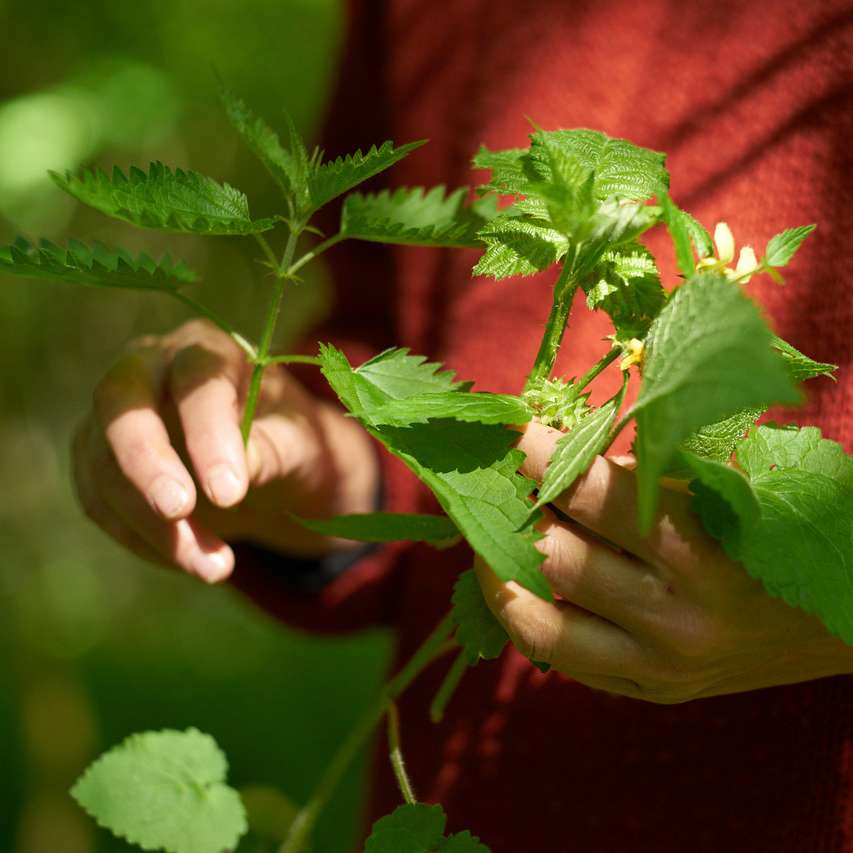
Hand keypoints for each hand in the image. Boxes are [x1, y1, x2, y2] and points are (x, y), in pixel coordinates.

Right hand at [73, 319, 378, 582]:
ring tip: (216, 568)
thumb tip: (230, 478)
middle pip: (122, 405)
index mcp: (210, 350)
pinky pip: (99, 502)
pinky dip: (140, 539)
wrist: (269, 465)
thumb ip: (272, 452)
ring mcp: (116, 413)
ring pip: (103, 464)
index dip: (207, 434)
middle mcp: (152, 367)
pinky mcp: (96, 456)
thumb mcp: (301, 445)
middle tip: (179, 511)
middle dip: (146, 464)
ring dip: (152, 525)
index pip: (197, 380)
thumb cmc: (290, 441)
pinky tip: (190, 559)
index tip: (229, 492)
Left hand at [475, 421, 852, 702]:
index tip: (505, 428)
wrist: (842, 619)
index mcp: (699, 548)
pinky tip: (521, 584)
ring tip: (486, 539)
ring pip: (538, 624)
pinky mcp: (650, 693)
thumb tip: (547, 447)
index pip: (588, 492)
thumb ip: (635, 473)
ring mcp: (659, 666)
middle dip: (507, 512)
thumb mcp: (716, 488)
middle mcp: (675, 616)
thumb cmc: (771, 530)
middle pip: (552, 559)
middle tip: (487, 481)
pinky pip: (561, 660)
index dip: (534, 454)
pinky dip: (529, 617)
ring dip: (496, 574)